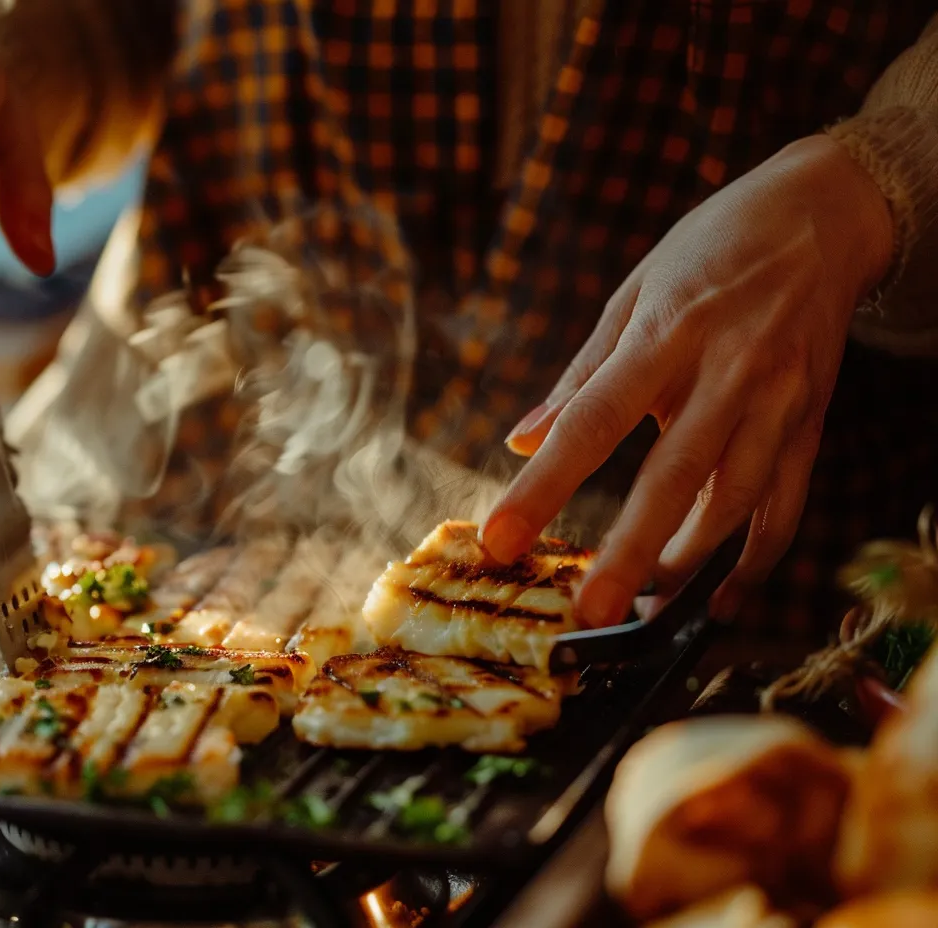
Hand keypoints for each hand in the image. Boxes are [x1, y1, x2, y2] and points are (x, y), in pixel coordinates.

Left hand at [481, 135, 892, 625]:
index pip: (593, 420)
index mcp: (667, 332)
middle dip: (629, 551)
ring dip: (688, 562)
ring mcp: (779, 401)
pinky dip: (756, 561)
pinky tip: (722, 600)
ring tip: (641, 605)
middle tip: (589, 611)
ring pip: (736, 501)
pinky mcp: (812, 423)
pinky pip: (786, 506)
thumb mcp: (632, 293)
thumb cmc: (711, 251)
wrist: (825, 215)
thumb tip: (522, 439)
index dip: (544, 485)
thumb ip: (579, 376)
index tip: (501, 536)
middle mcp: (728, 370)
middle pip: (673, 476)